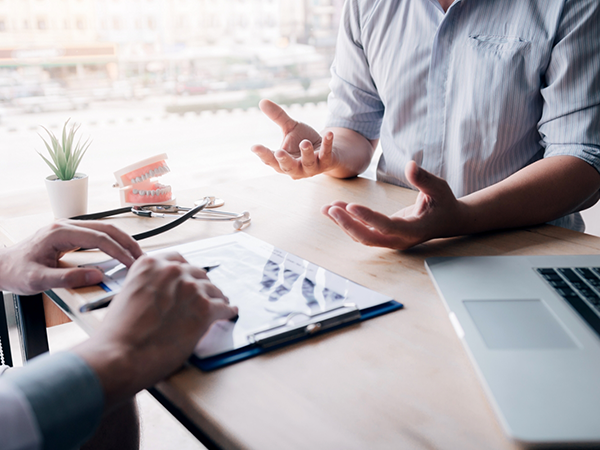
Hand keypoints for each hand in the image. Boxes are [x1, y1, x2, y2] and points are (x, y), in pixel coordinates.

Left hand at [0, 220, 142, 294]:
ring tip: (136, 255)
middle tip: (141, 258)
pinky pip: (98, 234)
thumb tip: (96, 275)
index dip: (118, 250)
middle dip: (127, 242)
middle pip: (106, 228)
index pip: (98, 238)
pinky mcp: (70, 235)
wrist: (0, 267)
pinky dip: (113, 242)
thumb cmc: (15, 272)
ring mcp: (68, 228)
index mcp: (59, 232)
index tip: (130, 263)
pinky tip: (120, 251)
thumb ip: (67, 279)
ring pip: (104, 229)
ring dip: (122, 240)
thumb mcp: (38, 281)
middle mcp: (65, 225)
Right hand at [74, 252, 237, 405]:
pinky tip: (229, 313)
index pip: (177, 260)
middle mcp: (172, 271)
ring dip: (215, 298)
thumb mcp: (127, 296)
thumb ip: (147, 287)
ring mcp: (190, 289)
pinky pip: (223, 307)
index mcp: (149, 265)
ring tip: (218, 304)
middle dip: (200, 286)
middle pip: (197, 274)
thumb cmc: (118, 334)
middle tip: (201, 296)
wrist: (120, 355)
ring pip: (213, 289)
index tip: (189, 278)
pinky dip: (227, 312)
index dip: (185, 272)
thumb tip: (161, 295)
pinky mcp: (204, 309)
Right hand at [251, 99, 336, 178]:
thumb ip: (278, 117)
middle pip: (288, 167)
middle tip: (279, 152)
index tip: (254, 147)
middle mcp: (296, 169)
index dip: (263, 154)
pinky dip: (327, 144)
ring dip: (306, 153)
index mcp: (282, 162)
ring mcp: (312, 168)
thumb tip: (262, 101)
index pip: (270, 160)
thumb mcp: (290, 128)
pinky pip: (326, 154)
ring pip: (308, 163)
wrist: (327, 152)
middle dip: (284, 160)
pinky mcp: (326, 162)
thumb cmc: (303, 142)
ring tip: (305, 142)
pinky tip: (328, 133)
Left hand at [321, 161, 463, 249]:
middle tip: (331, 209)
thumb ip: (424, 178)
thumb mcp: (439, 187)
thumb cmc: (444, 202)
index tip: (350, 206)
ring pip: (362, 236)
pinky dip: (347, 221)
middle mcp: (400, 240)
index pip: (387, 226)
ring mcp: (391, 241)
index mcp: (414, 229)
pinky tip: (333, 210)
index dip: (368, 218)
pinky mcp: (384, 236)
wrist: (448, 220)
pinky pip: (362, 231)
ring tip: (326, 208)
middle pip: (368, 238)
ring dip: (343, 223)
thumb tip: (410, 165)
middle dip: (348, 224)